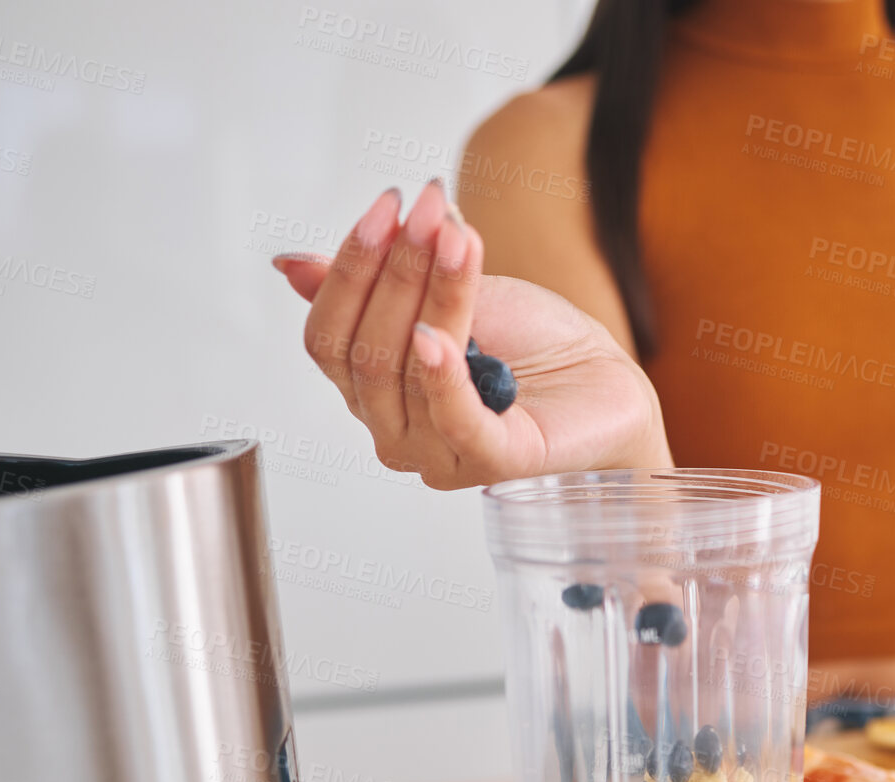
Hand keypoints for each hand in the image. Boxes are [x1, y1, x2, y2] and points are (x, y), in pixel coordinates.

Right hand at [273, 182, 672, 488]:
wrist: (605, 380)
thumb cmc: (530, 344)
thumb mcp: (448, 295)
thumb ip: (375, 286)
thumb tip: (290, 264)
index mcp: (373, 391)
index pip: (328, 336)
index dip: (349, 269)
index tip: (388, 205)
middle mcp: (395, 431)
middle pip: (366, 352)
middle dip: (395, 270)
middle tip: (427, 209)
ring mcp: (440, 455)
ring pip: (409, 372)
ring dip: (433, 294)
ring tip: (459, 238)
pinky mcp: (495, 463)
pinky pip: (453, 421)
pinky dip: (440, 376)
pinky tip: (437, 335)